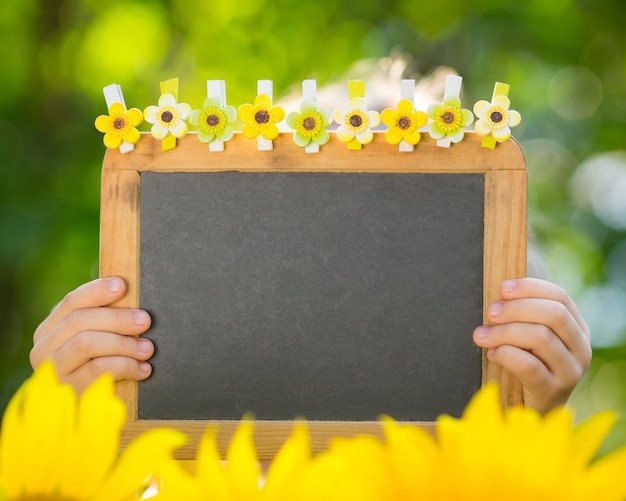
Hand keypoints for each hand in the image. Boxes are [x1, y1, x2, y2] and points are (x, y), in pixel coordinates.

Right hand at [30, 277, 153, 392]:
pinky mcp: (67, 392)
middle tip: (145, 321)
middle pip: (80, 321)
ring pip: (87, 343)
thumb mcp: (98, 344)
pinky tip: (143, 370)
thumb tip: (126, 293)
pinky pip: (98, 370)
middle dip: (117, 318)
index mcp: (50, 331)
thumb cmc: (100, 371)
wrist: (90, 419)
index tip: (122, 285)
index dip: (97, 291)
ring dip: (123, 343)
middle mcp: (43, 350)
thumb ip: (103, 322)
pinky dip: (125, 366)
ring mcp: (52, 372)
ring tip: (147, 349)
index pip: (71, 302)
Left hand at [473, 277, 590, 413]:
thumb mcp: (529, 338)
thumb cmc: (525, 365)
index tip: (503, 288)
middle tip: (491, 312)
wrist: (530, 411)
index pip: (560, 297)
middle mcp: (581, 349)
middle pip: (553, 314)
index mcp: (577, 329)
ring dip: (505, 332)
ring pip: (540, 337)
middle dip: (517, 308)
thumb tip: (499, 294)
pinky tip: (491, 354)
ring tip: (481, 335)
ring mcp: (571, 372)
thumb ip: (524, 317)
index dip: (530, 288)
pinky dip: (505, 355)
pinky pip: (528, 366)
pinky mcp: (553, 392)